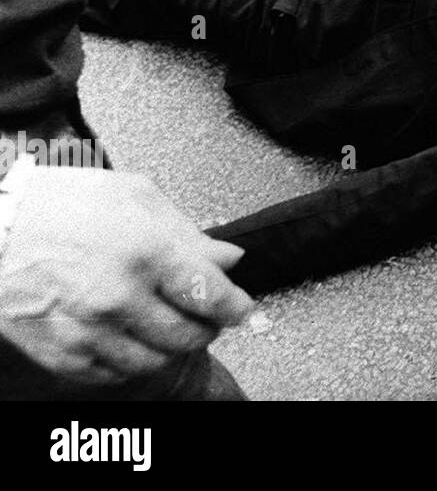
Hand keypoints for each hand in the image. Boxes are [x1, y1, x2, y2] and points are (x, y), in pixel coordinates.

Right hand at [0, 167, 253, 386]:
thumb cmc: (58, 205)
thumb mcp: (135, 196)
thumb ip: (188, 232)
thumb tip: (227, 258)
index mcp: (145, 252)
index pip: (211, 296)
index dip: (236, 306)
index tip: (242, 309)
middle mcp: (119, 298)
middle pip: (189, 335)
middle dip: (206, 326)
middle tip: (205, 314)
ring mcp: (89, 331)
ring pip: (156, 360)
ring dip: (170, 346)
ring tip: (166, 321)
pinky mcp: (63, 355)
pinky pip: (115, 374)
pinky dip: (132, 360)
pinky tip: (129, 335)